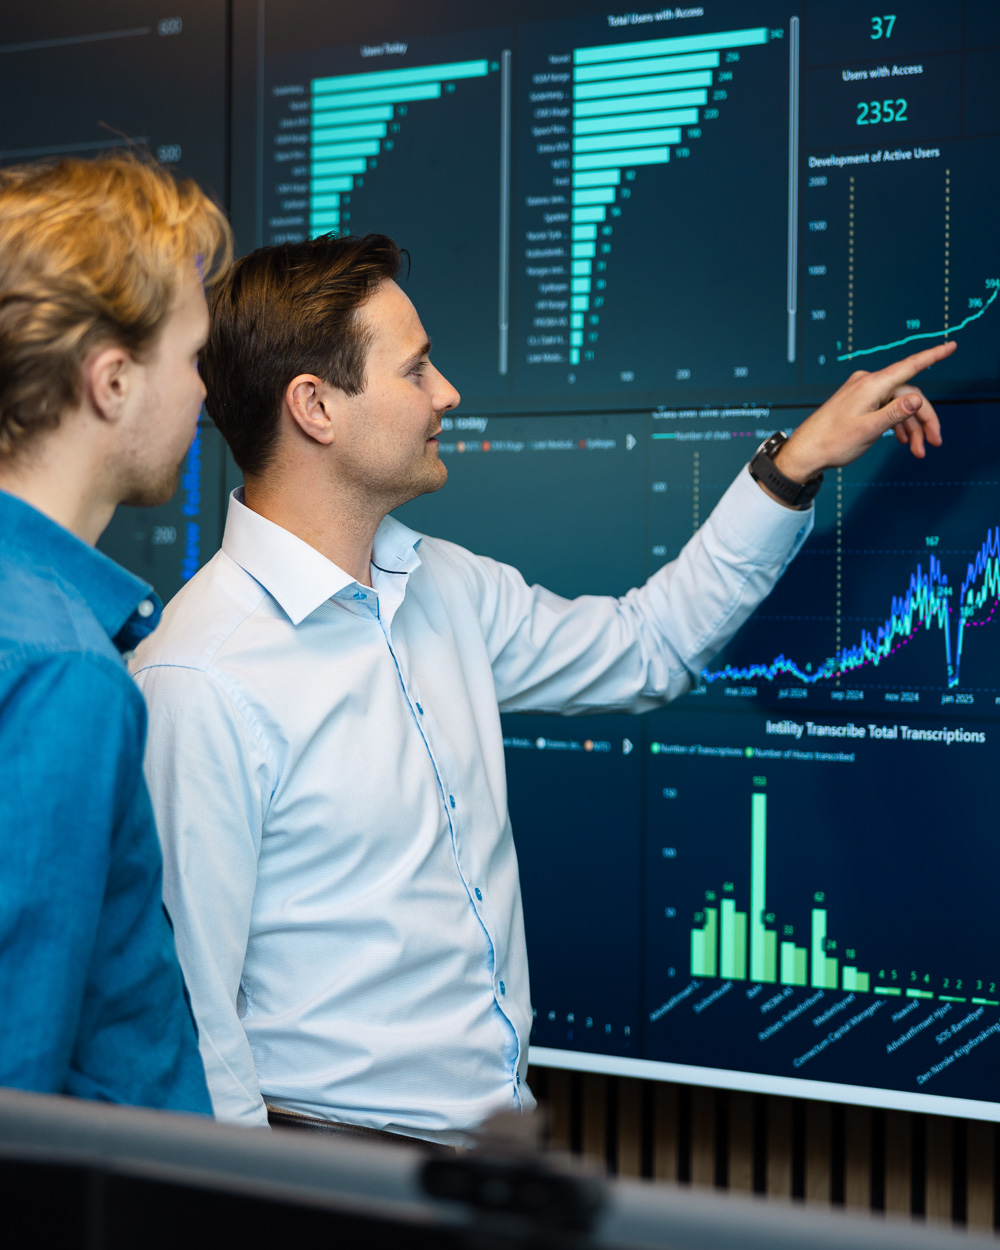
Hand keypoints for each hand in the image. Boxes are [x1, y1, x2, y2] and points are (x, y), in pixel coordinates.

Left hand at [771, 339, 956, 483]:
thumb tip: (916, 399)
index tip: (951, 346)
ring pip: (898, 404)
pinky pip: (885, 408)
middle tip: (932, 444)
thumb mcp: (869, 430)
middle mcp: (868, 383)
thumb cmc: (832, 442)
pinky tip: (901, 440)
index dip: (933, 356)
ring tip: (916, 450)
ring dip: (911, 427)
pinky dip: (896, 423)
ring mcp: (862, 392)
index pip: (910, 366)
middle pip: (908, 395)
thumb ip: (895, 414)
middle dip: (923, 420)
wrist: (805, 452)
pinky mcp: (858, 402)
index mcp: (871, 385)